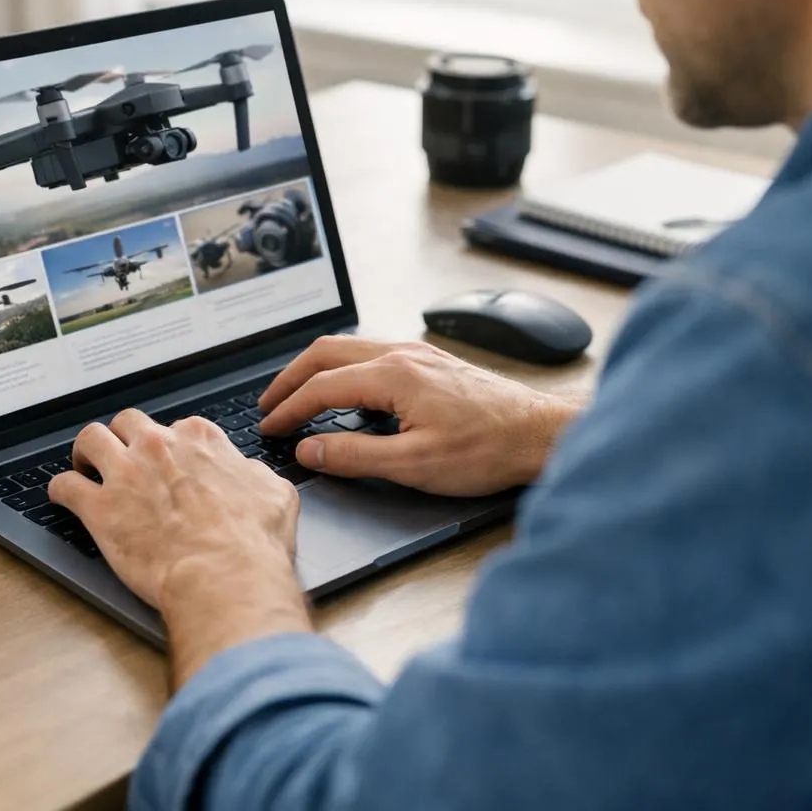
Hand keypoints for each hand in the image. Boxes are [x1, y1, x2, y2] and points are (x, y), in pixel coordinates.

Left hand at [49, 410, 311, 685]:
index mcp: (200, 440)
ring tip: (87, 467)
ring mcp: (125, 474)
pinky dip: (61, 490)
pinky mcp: (99, 508)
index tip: (171, 464)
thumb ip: (252, 475)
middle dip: (124, 438)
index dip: (172, 448)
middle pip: (127, 423)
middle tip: (124, 459)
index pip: (178, 428)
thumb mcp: (275, 495)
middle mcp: (158, 447)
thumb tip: (247, 474)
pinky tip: (63, 498)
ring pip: (90, 439)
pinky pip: (64, 486)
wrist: (225, 576)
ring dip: (86, 452)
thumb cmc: (252, 543)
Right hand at [259, 338, 582, 496]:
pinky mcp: (432, 362)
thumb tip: (310, 449)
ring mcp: (419, 354)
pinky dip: (343, 368)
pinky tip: (346, 390)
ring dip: (316, 369)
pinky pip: (372, 353)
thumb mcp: (414, 465)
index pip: (321, 387)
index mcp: (392, 375)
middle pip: (326, 353)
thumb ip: (354, 456)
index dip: (289, 409)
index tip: (270, 429)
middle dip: (290, 378)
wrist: (542, 434)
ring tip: (297, 393)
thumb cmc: (489, 450)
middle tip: (269, 404)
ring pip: (349, 347)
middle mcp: (402, 354)